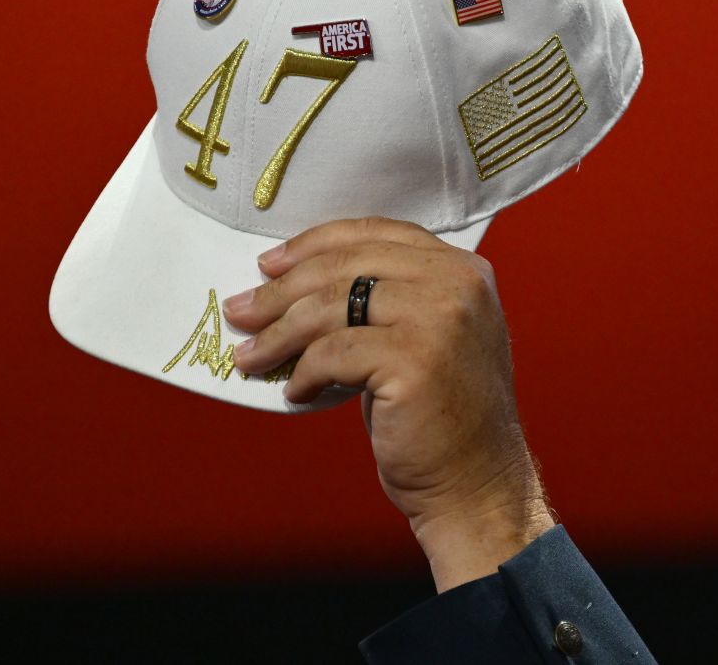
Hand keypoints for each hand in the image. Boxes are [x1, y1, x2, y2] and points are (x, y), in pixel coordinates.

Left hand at [222, 217, 554, 591]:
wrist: (477, 483)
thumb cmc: (441, 417)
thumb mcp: (428, 336)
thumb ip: (387, 300)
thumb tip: (296, 284)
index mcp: (463, 269)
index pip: (376, 234)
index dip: (315, 244)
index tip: (271, 264)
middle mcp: (458, 283)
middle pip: (348, 265)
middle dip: (283, 289)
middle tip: (240, 311)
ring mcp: (440, 319)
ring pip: (334, 304)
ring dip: (280, 333)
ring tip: (250, 356)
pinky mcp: (415, 359)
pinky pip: (334, 352)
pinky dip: (305, 372)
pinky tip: (297, 392)